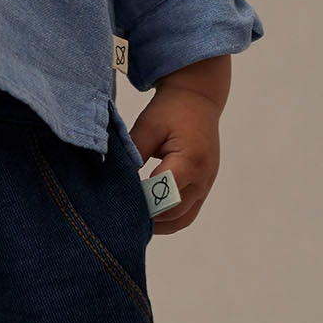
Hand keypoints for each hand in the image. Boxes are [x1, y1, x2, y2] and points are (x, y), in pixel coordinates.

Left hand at [130, 87, 220, 234]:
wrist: (198, 98)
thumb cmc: (171, 109)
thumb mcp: (147, 126)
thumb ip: (133, 153)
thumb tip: (115, 180)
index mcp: (190, 160)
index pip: (163, 194)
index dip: (141, 202)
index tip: (117, 204)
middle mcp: (203, 178)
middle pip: (173, 212)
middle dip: (147, 217)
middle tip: (119, 215)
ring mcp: (206, 184)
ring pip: (182, 219)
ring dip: (158, 224)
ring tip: (132, 220)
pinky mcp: (204, 187)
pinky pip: (187, 213)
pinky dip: (168, 217)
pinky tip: (148, 214)